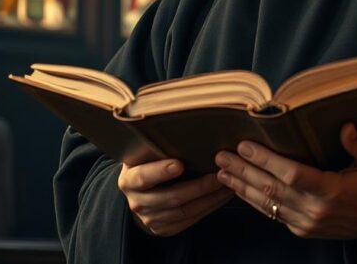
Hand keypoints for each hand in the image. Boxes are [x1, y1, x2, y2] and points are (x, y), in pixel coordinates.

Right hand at [117, 159, 234, 236]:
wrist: (139, 192)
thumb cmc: (147, 165)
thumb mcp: (144, 156)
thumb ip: (156, 148)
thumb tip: (184, 127)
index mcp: (128, 180)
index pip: (143, 177)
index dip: (160, 171)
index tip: (179, 164)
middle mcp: (137, 202)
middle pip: (171, 197)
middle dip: (199, 186)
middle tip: (219, 174)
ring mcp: (150, 218)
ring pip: (185, 211)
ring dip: (210, 198)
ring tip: (228, 183)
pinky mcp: (164, 229)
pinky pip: (190, 219)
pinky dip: (209, 207)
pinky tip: (221, 196)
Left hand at [215, 123, 356, 241]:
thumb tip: (346, 126)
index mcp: (331, 192)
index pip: (291, 174)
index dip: (266, 160)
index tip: (245, 146)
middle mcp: (314, 209)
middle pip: (270, 188)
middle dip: (243, 171)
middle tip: (221, 156)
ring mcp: (305, 222)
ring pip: (267, 203)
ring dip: (241, 187)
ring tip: (221, 172)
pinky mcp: (300, 229)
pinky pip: (272, 213)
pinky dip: (253, 200)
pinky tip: (239, 189)